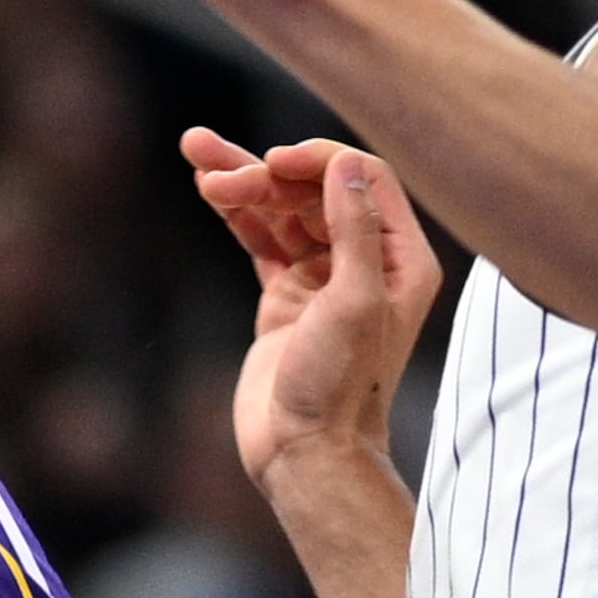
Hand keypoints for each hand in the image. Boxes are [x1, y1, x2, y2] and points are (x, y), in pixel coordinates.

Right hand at [184, 128, 440, 490]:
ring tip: (195, 148)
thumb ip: (352, 229)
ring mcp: (323, 277)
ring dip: (241, 181)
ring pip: (282, 211)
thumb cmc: (340, 385)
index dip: (316, 161)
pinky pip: (263, 239)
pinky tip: (209, 186)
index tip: (271, 163)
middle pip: (314, 190)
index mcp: (401, 258)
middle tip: (214, 169)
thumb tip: (344, 163)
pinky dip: (237, 213)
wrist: (305, 450)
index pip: (363, 179)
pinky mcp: (287, 296)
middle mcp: (367, 261)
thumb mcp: (354, 301)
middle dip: (264, 172)